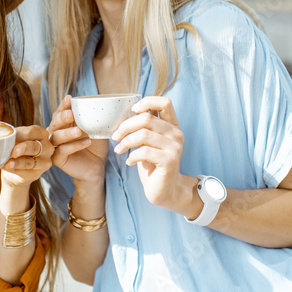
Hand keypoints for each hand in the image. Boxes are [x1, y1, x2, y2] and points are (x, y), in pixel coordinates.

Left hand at [1, 125, 52, 187]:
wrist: (16, 169)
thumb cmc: (16, 149)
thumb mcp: (16, 140)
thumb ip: (13, 138)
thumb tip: (3, 136)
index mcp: (41, 134)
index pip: (32, 132)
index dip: (20, 134)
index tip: (8, 136)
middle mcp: (47, 147)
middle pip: (34, 147)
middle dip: (23, 148)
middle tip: (13, 152)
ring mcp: (44, 162)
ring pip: (30, 162)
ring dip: (17, 163)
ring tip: (7, 163)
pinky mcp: (37, 174)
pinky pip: (25, 172)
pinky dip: (14, 170)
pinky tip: (7, 167)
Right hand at [47, 95, 107, 185]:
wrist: (97, 166)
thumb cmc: (96, 145)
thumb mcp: (97, 130)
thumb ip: (95, 119)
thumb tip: (105, 103)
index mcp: (65, 123)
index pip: (61, 111)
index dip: (64, 105)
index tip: (70, 98)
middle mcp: (57, 132)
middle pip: (55, 122)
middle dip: (62, 117)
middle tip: (71, 114)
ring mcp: (56, 146)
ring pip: (56, 137)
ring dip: (67, 133)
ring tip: (79, 131)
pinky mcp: (57, 159)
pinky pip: (61, 151)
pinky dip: (74, 146)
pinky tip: (86, 142)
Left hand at [112, 96, 192, 213]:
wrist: (164, 189)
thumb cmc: (152, 163)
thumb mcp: (148, 142)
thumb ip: (144, 126)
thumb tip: (127, 112)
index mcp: (172, 125)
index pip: (165, 102)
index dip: (147, 102)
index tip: (132, 111)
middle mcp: (176, 134)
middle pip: (147, 118)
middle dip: (126, 126)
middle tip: (115, 136)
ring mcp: (175, 147)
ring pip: (143, 134)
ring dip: (126, 142)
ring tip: (119, 149)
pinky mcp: (170, 161)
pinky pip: (144, 152)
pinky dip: (132, 156)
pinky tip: (129, 162)